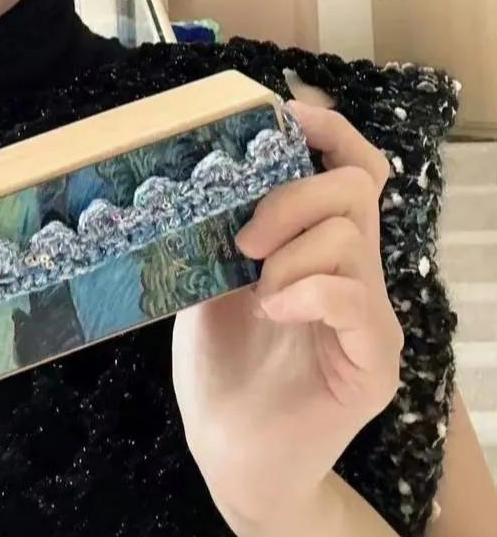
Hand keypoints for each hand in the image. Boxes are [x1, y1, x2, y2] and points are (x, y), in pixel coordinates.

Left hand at [171, 100, 403, 531]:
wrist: (229, 449)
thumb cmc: (220, 361)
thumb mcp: (206, 274)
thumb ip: (215, 225)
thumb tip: (191, 168)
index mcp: (317, 242)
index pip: (352, 167)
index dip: (329, 131)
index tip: (284, 115)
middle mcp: (353, 270)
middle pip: (353, 187)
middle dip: (291, 194)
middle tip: (243, 238)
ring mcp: (368, 316)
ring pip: (348, 238)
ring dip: (288, 254)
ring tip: (255, 292)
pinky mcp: (373, 362)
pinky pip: (355, 301)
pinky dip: (306, 292)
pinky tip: (272, 311)